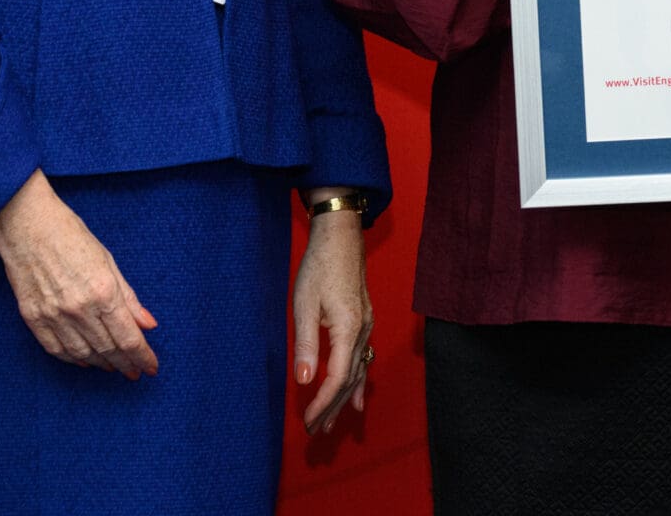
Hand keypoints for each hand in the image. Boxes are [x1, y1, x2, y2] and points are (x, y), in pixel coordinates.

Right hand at [0, 170, 158, 378]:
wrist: (27, 226)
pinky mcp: (33, 318)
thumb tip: (148, 324)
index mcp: (103, 291)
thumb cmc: (72, 237)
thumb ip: (129, 297)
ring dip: (102, 364)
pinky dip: (73, 359)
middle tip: (135, 371)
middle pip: (108, 349)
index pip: (128, 338)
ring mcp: (53, 315)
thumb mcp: (109, 262)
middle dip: (125, 364)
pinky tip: (85, 361)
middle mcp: (79, 308)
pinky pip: (55, 349)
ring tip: (114, 367)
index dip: (142, 356)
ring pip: (83, 354)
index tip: (151, 367)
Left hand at [292, 199, 372, 433]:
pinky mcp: (363, 322)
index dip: (323, 402)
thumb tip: (305, 381)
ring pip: (359, 372)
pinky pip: (364, 360)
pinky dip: (359, 382)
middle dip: (333, 407)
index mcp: (348, 329)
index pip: (338, 377)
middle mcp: (363, 332)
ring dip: (345, 399)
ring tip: (334, 424)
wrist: (341, 238)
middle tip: (315, 432)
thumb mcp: (304, 305)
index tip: (308, 421)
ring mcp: (366, 327)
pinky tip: (359, 398)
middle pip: (350, 380)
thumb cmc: (319, 267)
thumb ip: (306, 344)